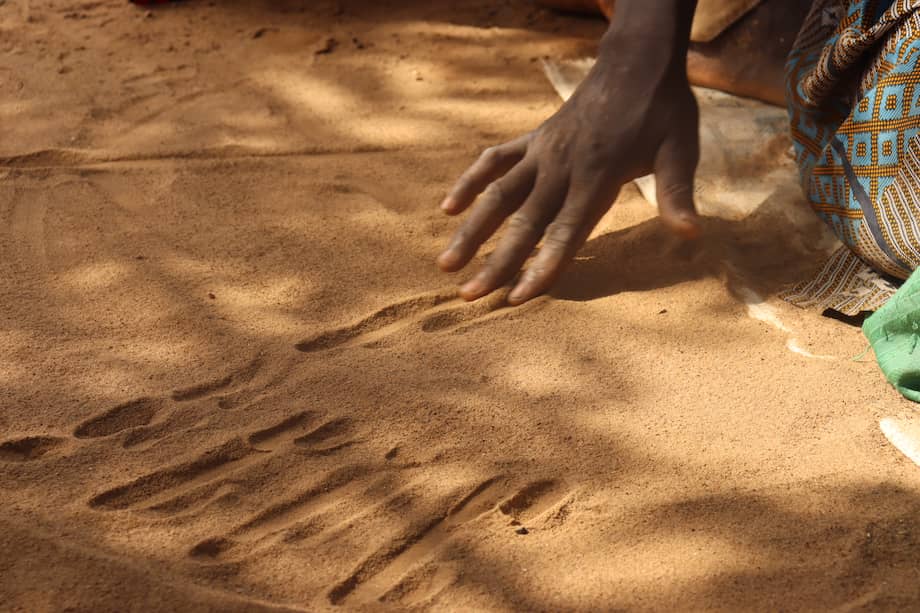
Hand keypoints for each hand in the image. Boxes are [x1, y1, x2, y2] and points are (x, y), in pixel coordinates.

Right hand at [436, 15, 699, 305]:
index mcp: (597, 176)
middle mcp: (561, 167)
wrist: (637, 61)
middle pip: (523, 223)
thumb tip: (691, 235)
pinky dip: (469, 181)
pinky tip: (447, 207)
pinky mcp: (532, 140)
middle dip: (495, 262)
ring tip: (446, 265)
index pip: (564, 232)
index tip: (517, 297)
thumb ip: (677, 193)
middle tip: (469, 296)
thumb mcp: (681, 149)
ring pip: (497, 195)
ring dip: (470, 231)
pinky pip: (493, 160)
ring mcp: (541, 152)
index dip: (541, 266)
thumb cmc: (663, 110)